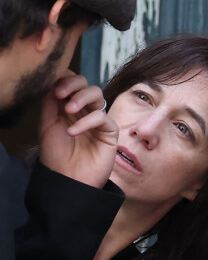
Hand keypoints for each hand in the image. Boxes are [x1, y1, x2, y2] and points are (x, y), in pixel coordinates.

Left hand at [39, 73, 117, 188]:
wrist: (67, 179)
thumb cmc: (56, 155)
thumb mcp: (47, 125)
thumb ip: (50, 102)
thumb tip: (55, 81)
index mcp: (69, 107)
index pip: (72, 84)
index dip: (65, 80)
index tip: (54, 88)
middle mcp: (85, 110)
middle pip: (86, 85)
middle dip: (74, 85)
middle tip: (61, 94)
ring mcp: (98, 119)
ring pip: (97, 95)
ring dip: (81, 97)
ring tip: (68, 110)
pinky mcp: (109, 131)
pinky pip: (102, 117)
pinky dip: (86, 121)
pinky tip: (73, 132)